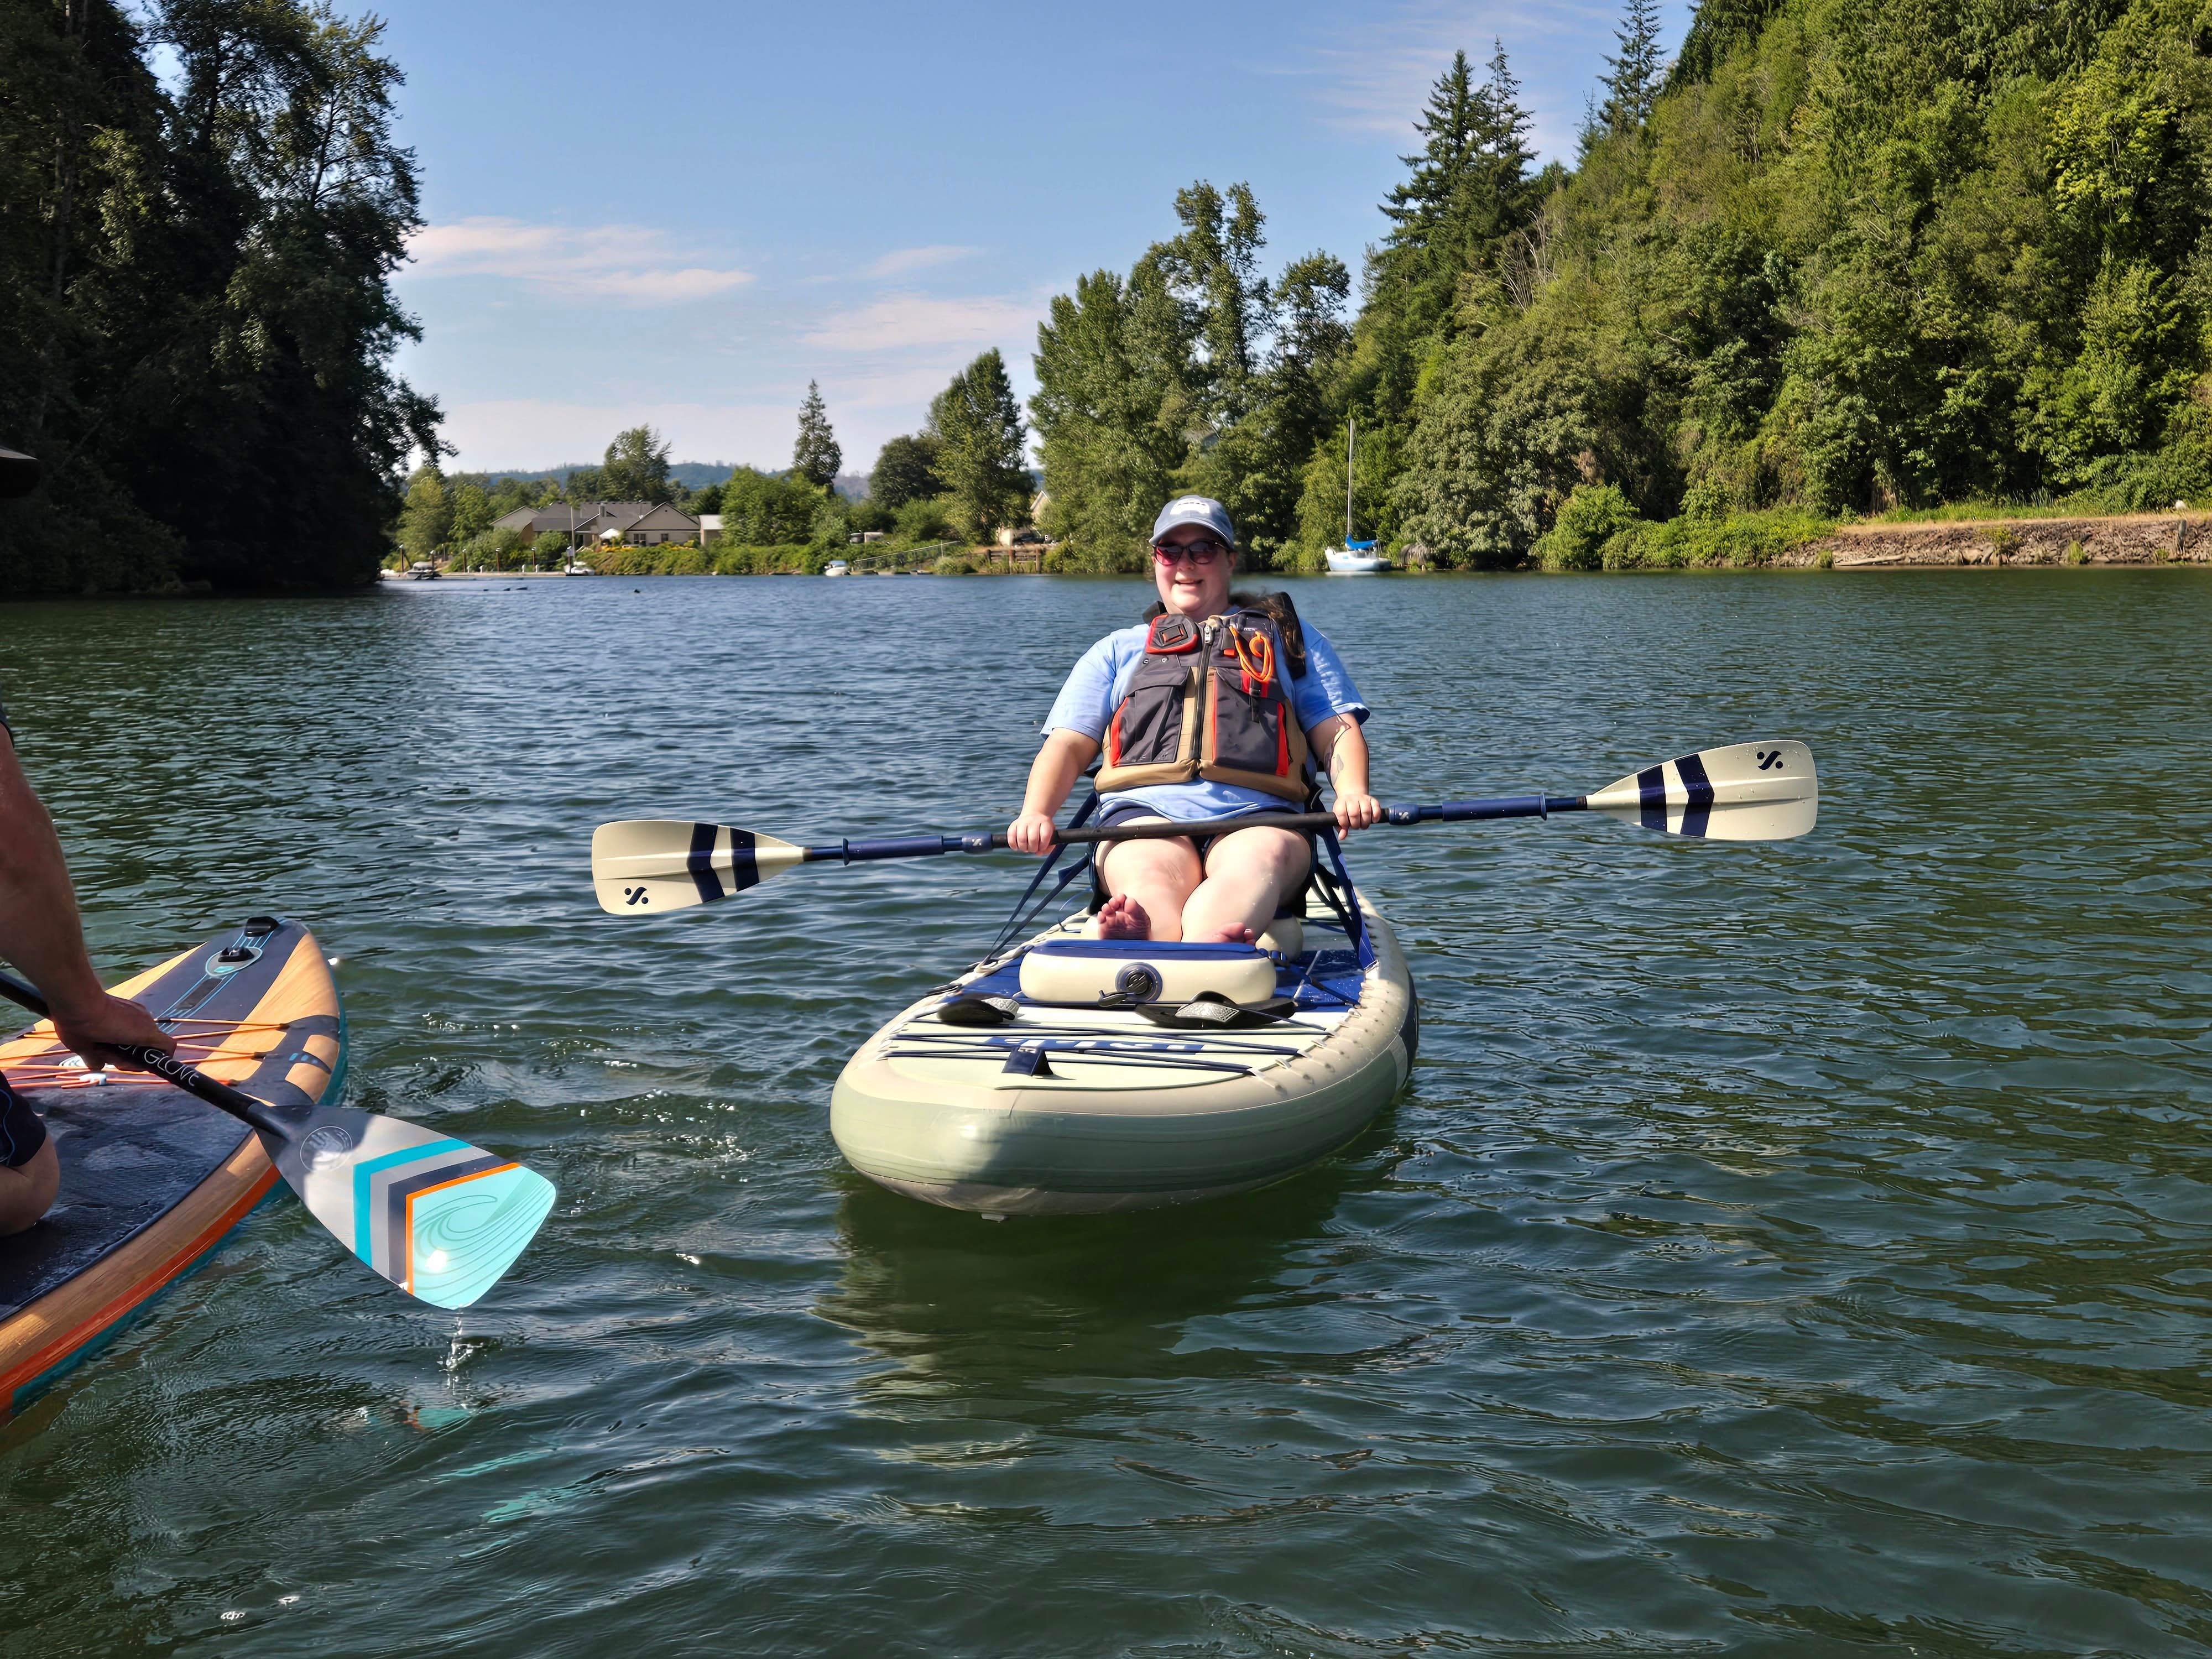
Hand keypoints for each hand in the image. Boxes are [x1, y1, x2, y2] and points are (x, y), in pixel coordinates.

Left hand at [51, 993, 174, 1071]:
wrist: (76, 998)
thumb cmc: (84, 1028)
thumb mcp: (86, 1051)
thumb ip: (97, 1061)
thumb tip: (98, 1064)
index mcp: (143, 1035)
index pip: (168, 1047)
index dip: (159, 1059)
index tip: (136, 1063)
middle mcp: (146, 1021)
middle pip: (151, 1042)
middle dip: (134, 1053)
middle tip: (110, 1055)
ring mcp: (138, 1010)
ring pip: (141, 1031)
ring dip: (128, 1039)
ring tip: (104, 1040)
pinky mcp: (129, 1003)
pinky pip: (133, 1020)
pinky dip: (124, 1027)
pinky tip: (104, 1026)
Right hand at [1006, 811, 1060, 855]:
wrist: (1034, 815)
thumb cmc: (1043, 831)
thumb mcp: (1051, 836)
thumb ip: (1048, 848)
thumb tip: (1038, 853)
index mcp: (1045, 823)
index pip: (1045, 836)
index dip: (1043, 846)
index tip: (1042, 847)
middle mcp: (1034, 821)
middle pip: (1033, 839)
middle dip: (1033, 849)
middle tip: (1033, 849)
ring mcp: (1023, 821)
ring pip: (1021, 839)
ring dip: (1023, 848)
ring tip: (1026, 848)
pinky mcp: (1013, 824)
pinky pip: (1011, 837)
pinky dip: (1013, 845)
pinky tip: (1017, 847)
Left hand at [1333, 792, 1383, 833]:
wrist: (1353, 796)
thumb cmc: (1345, 811)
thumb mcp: (1339, 818)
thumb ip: (1340, 828)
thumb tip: (1341, 837)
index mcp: (1341, 803)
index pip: (1341, 813)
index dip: (1344, 823)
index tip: (1346, 827)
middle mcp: (1351, 799)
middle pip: (1354, 813)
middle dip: (1356, 824)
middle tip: (1356, 826)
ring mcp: (1362, 798)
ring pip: (1366, 811)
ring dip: (1365, 822)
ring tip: (1363, 825)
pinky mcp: (1372, 800)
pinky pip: (1376, 808)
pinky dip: (1376, 816)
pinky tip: (1373, 820)